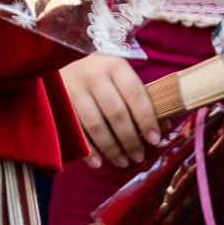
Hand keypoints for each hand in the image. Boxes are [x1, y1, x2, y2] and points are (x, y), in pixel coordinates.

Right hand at [61, 53, 164, 167]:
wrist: (62, 62)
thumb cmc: (101, 72)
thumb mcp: (120, 76)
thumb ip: (140, 99)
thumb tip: (163, 126)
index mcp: (115, 66)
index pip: (135, 94)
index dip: (146, 119)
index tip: (154, 140)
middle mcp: (94, 75)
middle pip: (115, 112)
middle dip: (129, 139)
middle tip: (138, 156)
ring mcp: (74, 88)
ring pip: (95, 124)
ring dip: (111, 148)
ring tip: (123, 162)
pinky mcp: (59, 103)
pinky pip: (75, 131)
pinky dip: (88, 150)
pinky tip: (99, 163)